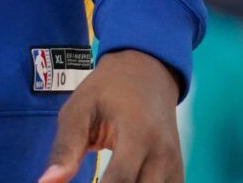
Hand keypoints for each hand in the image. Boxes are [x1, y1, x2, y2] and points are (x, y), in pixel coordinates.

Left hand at [38, 49, 181, 182]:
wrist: (148, 70)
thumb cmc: (108, 89)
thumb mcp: (80, 108)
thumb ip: (65, 148)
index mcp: (138, 134)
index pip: (121, 181)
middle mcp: (162, 154)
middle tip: (92, 181)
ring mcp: (174, 165)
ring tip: (103, 181)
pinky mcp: (178, 171)